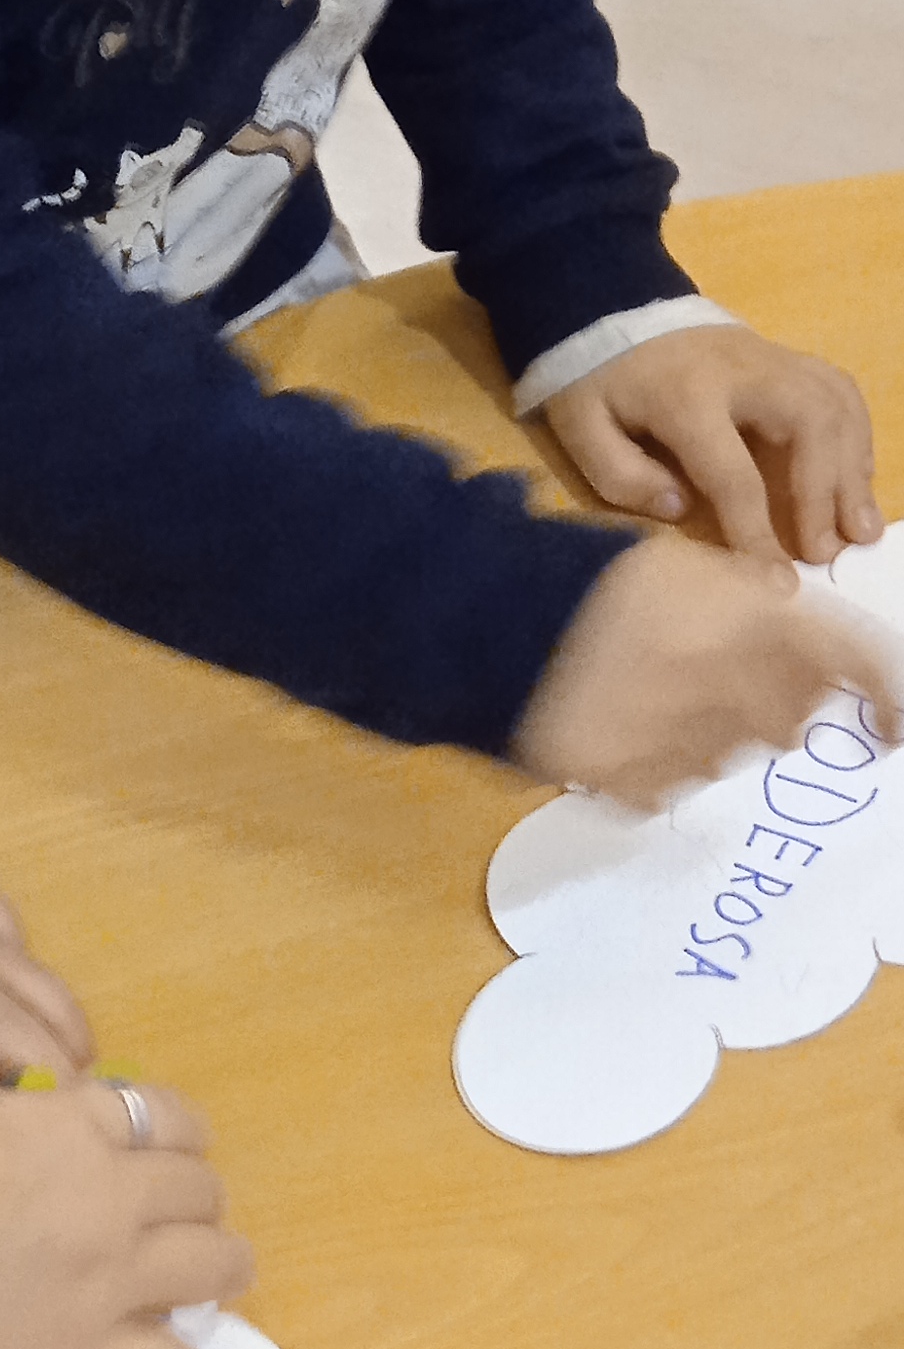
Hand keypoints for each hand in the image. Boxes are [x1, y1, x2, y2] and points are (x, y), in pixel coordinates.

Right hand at [0, 1080, 250, 1348]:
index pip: (169, 1117)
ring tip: (166, 1284)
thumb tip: (36, 1143)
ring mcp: (111, 1287)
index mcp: (66, 1123)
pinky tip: (127, 1347)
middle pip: (201, 1189)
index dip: (162, 1137)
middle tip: (145, 1224)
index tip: (140, 1158)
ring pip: (218, 1266)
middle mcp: (109, 1196)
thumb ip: (9, 1127)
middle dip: (180, 1200)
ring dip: (201, 1267)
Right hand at [511, 535, 903, 807]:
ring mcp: (679, 740)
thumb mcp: (685, 566)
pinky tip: (630, 722)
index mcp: (746, 622)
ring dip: (721, 730)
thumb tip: (800, 645)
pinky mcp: (631, 780)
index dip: (885, 696)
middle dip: (778, 701)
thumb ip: (753, 602)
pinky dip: (666, 759)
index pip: (853, 663)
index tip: (894, 726)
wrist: (487, 621)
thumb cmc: (589, 578)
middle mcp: (728, 685)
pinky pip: (676, 782)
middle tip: (729, 674)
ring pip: (736, 753)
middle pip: (793, 718)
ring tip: (664, 691)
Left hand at [542, 328, 879, 564]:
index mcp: (686, 396)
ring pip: (834, 406)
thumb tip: (681, 509)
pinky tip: (857, 476)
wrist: (610, 305)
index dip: (757, 532)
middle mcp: (742, 371)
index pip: (734, 474)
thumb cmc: (596, 379)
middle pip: (809, 426)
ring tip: (861, 527)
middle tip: (829, 552)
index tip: (776, 580)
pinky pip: (839, 389)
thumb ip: (623, 474)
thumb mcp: (582, 427)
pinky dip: (857, 434)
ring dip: (854, 469)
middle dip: (825, 494)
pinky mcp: (785, 354)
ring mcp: (770, 357)